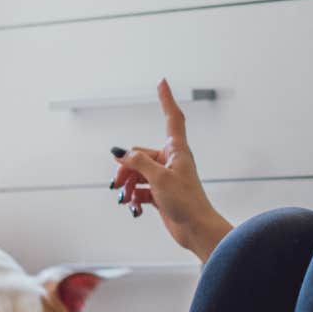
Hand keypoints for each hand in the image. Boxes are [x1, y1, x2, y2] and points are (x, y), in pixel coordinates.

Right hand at [110, 80, 233, 261]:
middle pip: (140, 155)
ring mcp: (165, 177)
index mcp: (177, 150)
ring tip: (124, 199)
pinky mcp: (161, 193)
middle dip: (126, 169)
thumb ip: (138, 162)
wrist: (196, 230)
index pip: (172, 117)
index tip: (162, 82)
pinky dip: (134, 197)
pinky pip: (140, 189)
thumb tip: (120, 154)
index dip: (166, 99)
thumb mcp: (158, 178)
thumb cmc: (186, 202)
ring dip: (128, 185)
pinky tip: (133, 207)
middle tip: (117, 184)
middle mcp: (171, 161)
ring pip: (137, 173)